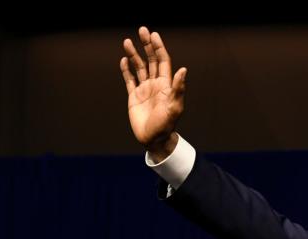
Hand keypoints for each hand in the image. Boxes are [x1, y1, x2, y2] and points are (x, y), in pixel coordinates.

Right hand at [120, 26, 186, 159]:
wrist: (154, 140)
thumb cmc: (167, 125)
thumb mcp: (175, 107)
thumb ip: (178, 89)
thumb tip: (184, 70)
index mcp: (166, 85)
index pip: (162, 61)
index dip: (158, 48)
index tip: (154, 35)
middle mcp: (155, 84)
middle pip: (151, 60)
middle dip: (147, 45)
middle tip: (142, 30)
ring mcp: (144, 90)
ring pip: (138, 67)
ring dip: (134, 54)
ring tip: (127, 41)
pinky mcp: (134, 97)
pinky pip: (129, 80)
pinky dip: (126, 70)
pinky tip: (123, 60)